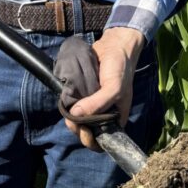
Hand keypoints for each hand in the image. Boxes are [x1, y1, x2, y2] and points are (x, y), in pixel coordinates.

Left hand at [65, 26, 145, 150]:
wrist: (113, 46)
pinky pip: (73, 105)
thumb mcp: (114, 88)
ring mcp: (92, 105)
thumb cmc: (120, 69)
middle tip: (73, 118)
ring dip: (71, 117)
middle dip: (78, 128)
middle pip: (87, 132)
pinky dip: (68, 105)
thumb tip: (76, 114)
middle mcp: (103, 115)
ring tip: (69, 106)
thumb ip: (98, 103)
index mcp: (115, 119)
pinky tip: (67, 99)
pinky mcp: (82, 94)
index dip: (92, 141)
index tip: (84, 131)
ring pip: (78, 120)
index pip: (102, 141)